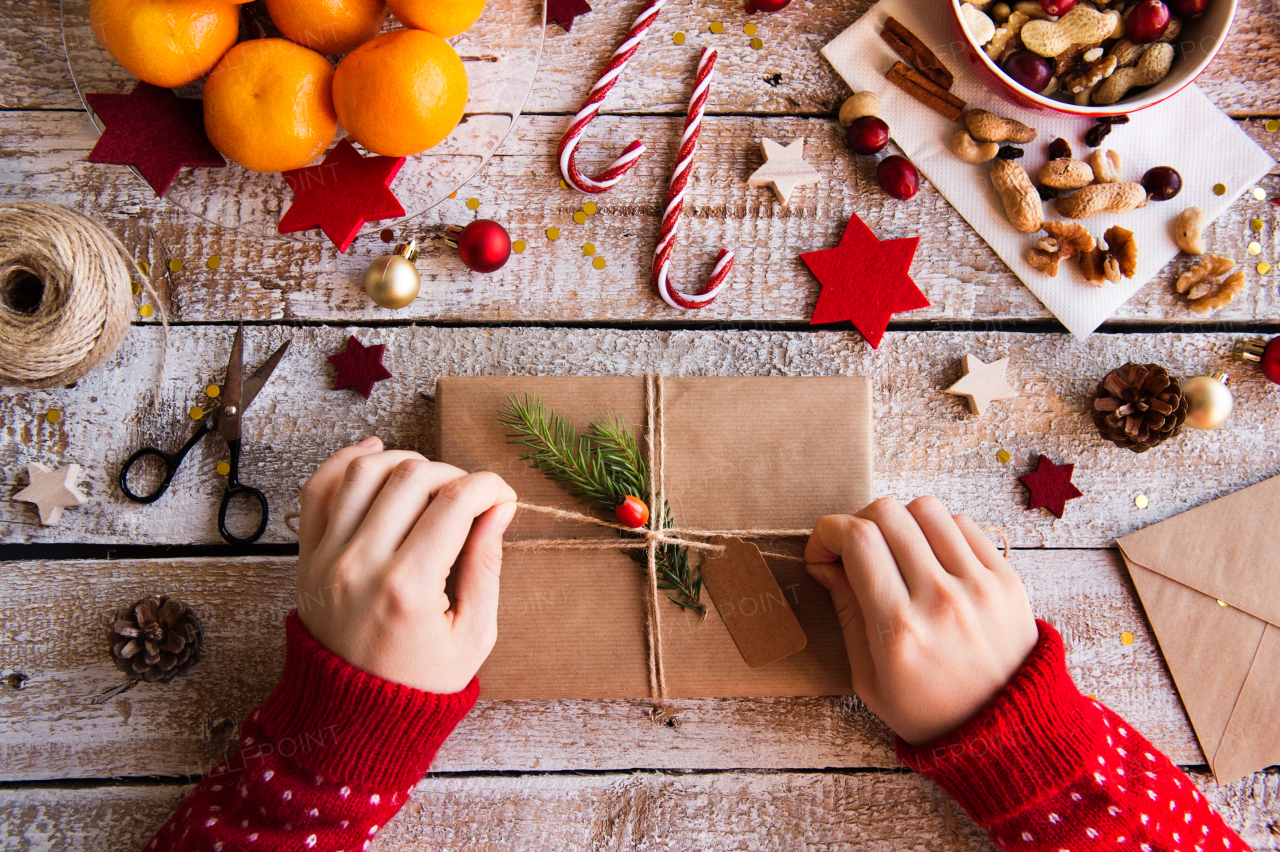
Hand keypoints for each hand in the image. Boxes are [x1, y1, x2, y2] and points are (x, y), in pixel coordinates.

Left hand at [295, 437, 517, 693]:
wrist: (352, 717)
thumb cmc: (422, 681)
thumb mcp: (473, 634)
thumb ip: (487, 564)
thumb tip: (500, 506)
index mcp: (409, 588)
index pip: (455, 502)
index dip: (490, 486)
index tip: (502, 497)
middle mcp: (361, 564)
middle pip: (412, 476)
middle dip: (453, 474)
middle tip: (470, 497)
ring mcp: (327, 557)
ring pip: (365, 470)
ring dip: (406, 462)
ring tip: (430, 483)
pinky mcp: (307, 555)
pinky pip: (319, 487)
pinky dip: (348, 460)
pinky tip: (379, 455)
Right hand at [804, 496, 1037, 745]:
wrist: (1004, 734)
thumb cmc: (929, 711)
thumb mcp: (868, 678)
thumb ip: (846, 612)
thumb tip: (826, 563)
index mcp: (899, 629)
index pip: (858, 539)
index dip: (827, 533)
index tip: (822, 552)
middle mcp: (941, 600)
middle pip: (888, 513)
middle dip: (857, 523)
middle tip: (855, 552)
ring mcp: (979, 586)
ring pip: (926, 508)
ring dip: (900, 523)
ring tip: (896, 553)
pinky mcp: (1006, 579)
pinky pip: (964, 524)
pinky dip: (937, 531)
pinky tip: (930, 559)